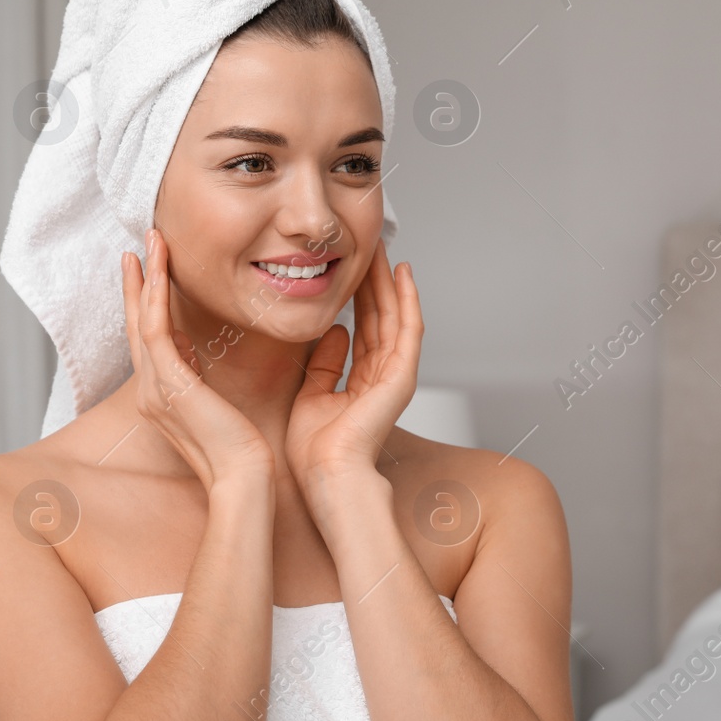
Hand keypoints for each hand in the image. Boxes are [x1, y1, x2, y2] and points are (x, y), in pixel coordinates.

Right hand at [122, 228, 275, 491]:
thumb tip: (192, 347)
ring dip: (145, 279)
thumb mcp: (213, 405)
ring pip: (142, 320)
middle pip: (136, 326)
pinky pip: (154, 330)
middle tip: (137, 248)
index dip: (146, 306)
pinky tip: (158, 271)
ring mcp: (155, 388)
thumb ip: (197, 376)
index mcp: (161, 397)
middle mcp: (150, 391)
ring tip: (147, 245)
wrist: (242, 479)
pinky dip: (154, 297)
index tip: (149, 275)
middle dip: (137, 285)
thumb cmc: (240, 451)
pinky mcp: (169, 385)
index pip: (148, 342)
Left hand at [285, 238, 422, 500]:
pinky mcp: (402, 375)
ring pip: (395, 316)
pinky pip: (409, 329)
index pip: (364, 329)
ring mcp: (396, 375)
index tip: (351, 267)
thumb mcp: (311, 394)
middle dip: (375, 281)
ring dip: (390, 281)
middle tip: (369, 246)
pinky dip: (408, 299)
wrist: (325, 474)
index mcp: (362, 382)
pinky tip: (403, 273)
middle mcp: (383, 376)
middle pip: (382, 317)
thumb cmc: (314, 450)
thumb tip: (335, 332)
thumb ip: (324, 363)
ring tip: (383, 249)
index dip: (359, 297)